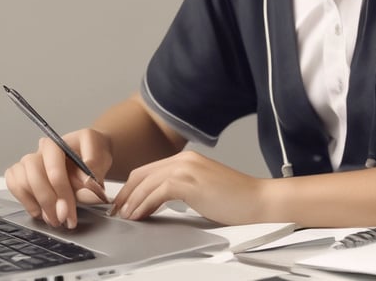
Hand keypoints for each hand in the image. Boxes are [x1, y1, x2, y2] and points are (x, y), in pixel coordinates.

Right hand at [4, 129, 112, 228]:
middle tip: (63, 219)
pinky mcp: (23, 171)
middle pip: (35, 175)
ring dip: (38, 204)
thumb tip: (90, 188)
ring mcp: (31, 160)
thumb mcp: (102, 159)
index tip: (69, 212)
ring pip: (22, 179)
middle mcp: (41, 150)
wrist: (91, 155)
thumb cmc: (94, 155)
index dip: (61, 193)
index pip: (54, 168)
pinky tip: (40, 211)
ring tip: (55, 219)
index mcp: (61, 143)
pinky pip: (13, 183)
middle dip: (49, 202)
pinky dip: (25, 200)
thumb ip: (95, 172)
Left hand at [111, 150, 262, 224]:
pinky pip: (157, 192)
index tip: (123, 202)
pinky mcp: (190, 182)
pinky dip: (144, 204)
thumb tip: (157, 201)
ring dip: (131, 201)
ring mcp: (187, 168)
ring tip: (124, 216)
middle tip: (117, 210)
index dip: (132, 187)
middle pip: (142, 174)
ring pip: (146, 182)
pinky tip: (139, 215)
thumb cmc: (235, 200)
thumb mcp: (202, 189)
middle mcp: (184, 159)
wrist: (258, 201)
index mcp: (186, 159)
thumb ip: (181, 189)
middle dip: (125, 193)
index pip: (149, 170)